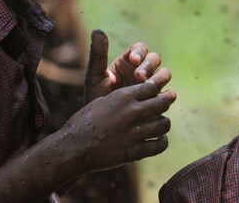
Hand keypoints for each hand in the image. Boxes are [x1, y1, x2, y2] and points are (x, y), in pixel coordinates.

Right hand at [61, 81, 176, 172]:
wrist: (73, 148)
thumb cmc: (86, 122)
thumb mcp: (104, 100)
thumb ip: (125, 96)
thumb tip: (141, 92)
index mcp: (123, 97)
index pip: (152, 87)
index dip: (154, 91)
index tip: (153, 95)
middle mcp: (132, 112)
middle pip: (163, 103)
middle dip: (163, 104)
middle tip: (160, 108)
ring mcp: (134, 132)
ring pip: (164, 124)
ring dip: (163, 124)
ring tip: (158, 126)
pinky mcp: (135, 151)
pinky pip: (160, 145)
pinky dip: (161, 142)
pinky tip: (158, 140)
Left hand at [85, 30, 171, 102]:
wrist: (100, 127)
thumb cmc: (96, 99)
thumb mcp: (94, 77)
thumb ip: (98, 55)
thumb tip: (97, 30)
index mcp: (128, 62)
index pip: (141, 49)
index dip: (140, 52)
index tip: (133, 61)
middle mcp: (142, 71)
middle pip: (155, 59)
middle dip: (149, 66)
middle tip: (139, 77)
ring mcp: (151, 85)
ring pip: (164, 74)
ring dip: (159, 79)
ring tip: (148, 89)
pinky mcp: (157, 100)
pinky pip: (167, 94)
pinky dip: (163, 96)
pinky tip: (153, 103)